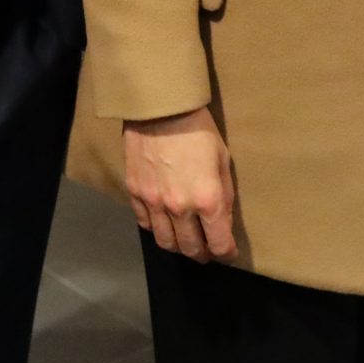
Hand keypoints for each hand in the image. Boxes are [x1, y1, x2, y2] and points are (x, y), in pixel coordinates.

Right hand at [122, 108, 236, 263]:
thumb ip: (224, 195)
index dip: (226, 252)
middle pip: (190, 249)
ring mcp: (153, 203)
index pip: (219, 244)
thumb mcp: (222, 159)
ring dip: (178, 247)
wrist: (160, 108)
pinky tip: (164, 222)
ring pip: (165, 242)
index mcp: (207, 200)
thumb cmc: (199, 130)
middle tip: (207, 251)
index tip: (228, 252)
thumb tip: (222, 221)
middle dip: (202, 254)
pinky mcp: (134, 193)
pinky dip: (156, 228)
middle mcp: (180, 208)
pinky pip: (145, 223)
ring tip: (185, 241)